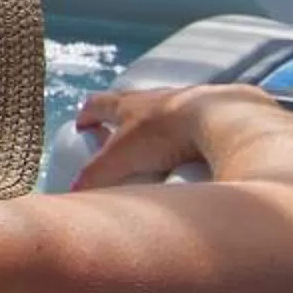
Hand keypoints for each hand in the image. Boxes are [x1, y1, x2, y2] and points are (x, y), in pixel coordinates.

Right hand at [70, 84, 276, 190]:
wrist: (218, 117)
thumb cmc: (165, 133)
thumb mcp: (123, 157)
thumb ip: (96, 175)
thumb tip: (74, 193)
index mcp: (128, 105)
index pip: (98, 104)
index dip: (87, 115)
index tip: (81, 125)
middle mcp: (154, 98)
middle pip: (129, 102)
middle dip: (119, 116)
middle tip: (115, 133)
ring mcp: (184, 103)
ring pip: (163, 110)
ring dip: (154, 125)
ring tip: (155, 146)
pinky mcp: (211, 113)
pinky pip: (193, 122)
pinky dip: (186, 135)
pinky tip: (190, 151)